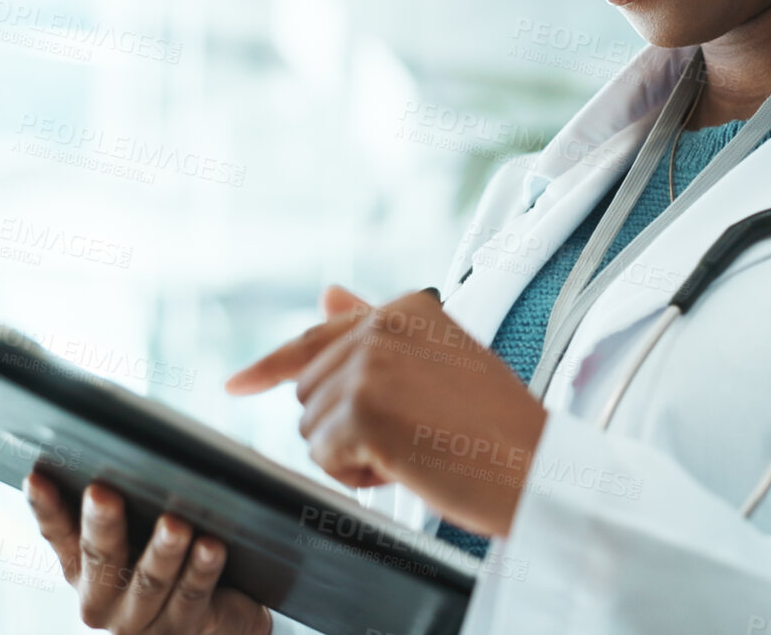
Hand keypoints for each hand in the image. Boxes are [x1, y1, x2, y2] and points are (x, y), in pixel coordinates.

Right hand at [25, 472, 272, 634]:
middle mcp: (102, 598)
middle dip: (102, 524)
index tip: (35, 476)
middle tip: (102, 492)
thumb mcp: (148, 520)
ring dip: (161, 550)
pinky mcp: (182, 628)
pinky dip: (201, 569)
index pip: (58, 533)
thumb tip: (131, 446)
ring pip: (149, 581)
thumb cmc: (179, 545)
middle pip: (100, 558)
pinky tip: (210, 546)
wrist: (225, 606)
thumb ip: (134, 493)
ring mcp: (140, 619)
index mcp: (82, 566)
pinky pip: (191, 596)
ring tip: (174, 523)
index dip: (46, 507)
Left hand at [225, 285, 547, 537]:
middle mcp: (383, 324)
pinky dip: (356, 477)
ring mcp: (368, 364)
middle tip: (412, 436)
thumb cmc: (496, 427)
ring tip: (415, 450)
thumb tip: (328, 294)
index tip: (236, 384)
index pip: (317, 336)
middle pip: (311, 392)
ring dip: (353, 455)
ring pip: (311, 428)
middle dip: (347, 427)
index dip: (270, 366)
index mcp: (407, 307)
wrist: (534, 467)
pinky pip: (323, 458)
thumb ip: (379, 327)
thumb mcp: (439, 362)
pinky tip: (405, 466)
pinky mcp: (360, 408)